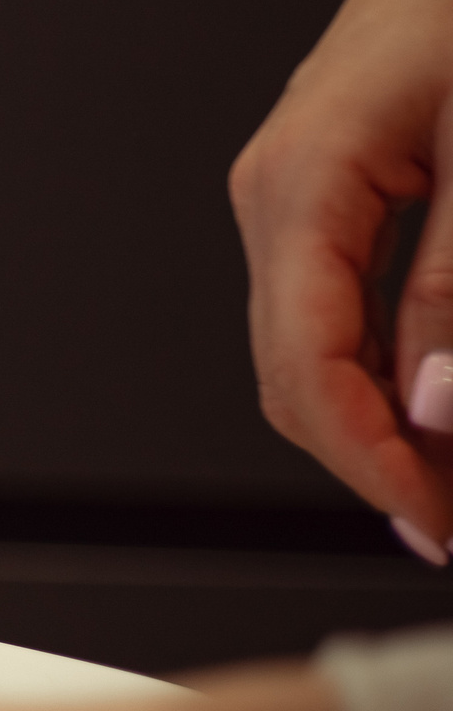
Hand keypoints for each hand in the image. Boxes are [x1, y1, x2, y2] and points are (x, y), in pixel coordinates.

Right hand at [230, 0, 452, 550]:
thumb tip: (433, 401)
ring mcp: (292, 195)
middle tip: (450, 529)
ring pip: (310, 349)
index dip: (370, 461)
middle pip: (292, 373)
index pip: (305, 364)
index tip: (434, 521)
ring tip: (448, 479)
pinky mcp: (327, 192)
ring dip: (379, 426)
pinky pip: (333, 308)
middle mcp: (275, 193)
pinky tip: (432, 401)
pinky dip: (382, 371)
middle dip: (371, 465)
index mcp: (301, 181)